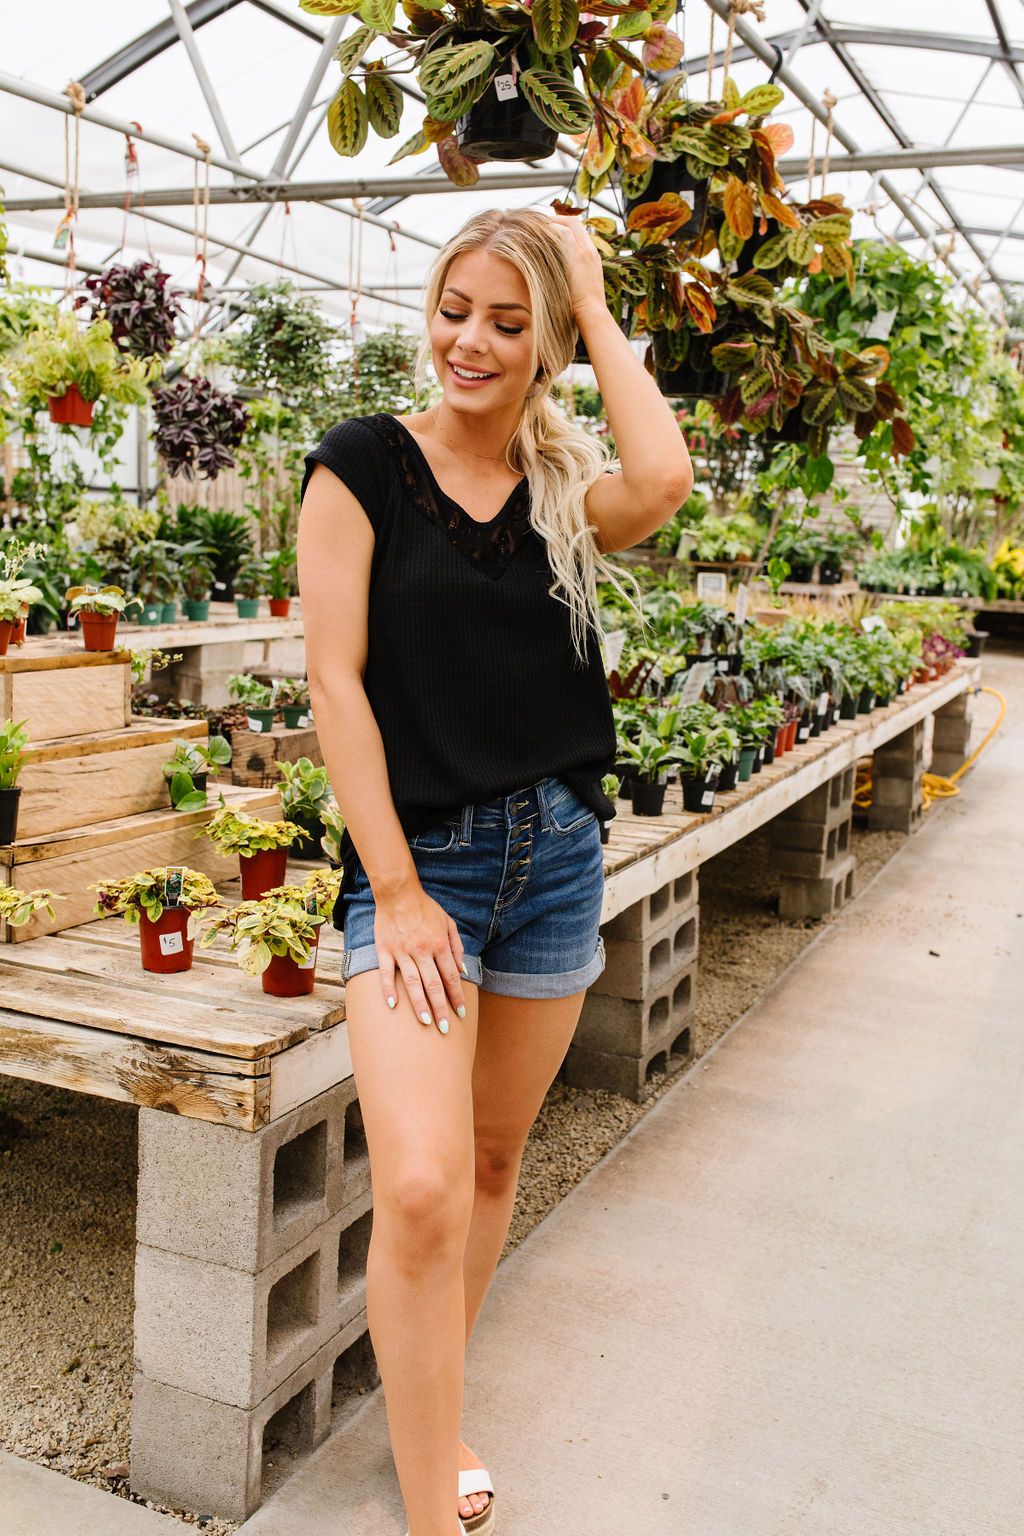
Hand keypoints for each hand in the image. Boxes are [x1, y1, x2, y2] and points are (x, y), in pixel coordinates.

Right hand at [373, 883, 467, 1032]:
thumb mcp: (448, 923)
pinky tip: (392, 1005)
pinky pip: (385, 973)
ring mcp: (401, 951)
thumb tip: (463, 971)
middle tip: (445, 1028)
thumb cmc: (425, 908)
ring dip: (419, 1004)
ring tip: (426, 1022)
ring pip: (412, 982)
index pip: (450, 976)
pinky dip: (388, 989)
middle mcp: (422, 950)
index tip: (460, 1013)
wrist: (398, 892)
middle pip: (433, 984)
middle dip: (441, 1008)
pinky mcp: (384, 950)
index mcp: (439, 944)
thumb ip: (456, 947)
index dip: (457, 996)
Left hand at [548, 213, 607, 323]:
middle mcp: (590, 249)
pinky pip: (564, 232)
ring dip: (551, 222)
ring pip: (569, 223)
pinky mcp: (579, 255)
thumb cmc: (582, 307)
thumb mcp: (579, 287)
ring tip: (535, 226)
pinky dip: (551, 229)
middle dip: (556, 219)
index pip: (578, 231)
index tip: (549, 230)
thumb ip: (571, 276)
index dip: (563, 226)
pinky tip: (538, 233)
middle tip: (539, 224)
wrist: (592, 312)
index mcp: (591, 256)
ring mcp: (586, 250)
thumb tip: (555, 276)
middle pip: (574, 222)